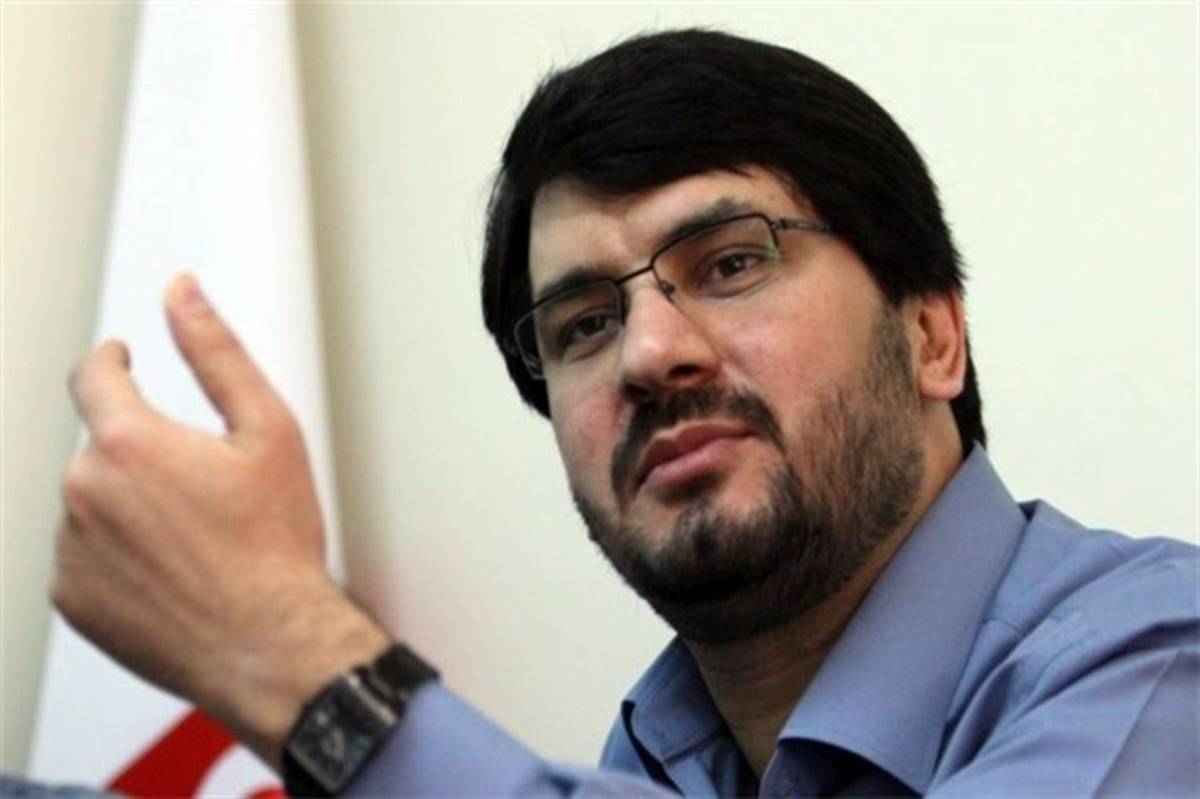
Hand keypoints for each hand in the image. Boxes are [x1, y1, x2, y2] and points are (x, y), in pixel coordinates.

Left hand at [54, 274, 388, 767]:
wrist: (270, 644)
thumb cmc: (276, 543)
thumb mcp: (268, 431)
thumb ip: (216, 353)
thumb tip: (182, 291)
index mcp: (129, 442)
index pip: (94, 375)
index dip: (110, 360)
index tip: (122, 360)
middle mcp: (84, 492)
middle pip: (101, 447)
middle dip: (142, 453)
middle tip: (203, 487)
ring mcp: (71, 550)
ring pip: (92, 504)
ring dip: (129, 506)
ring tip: (194, 541)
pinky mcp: (71, 599)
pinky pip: (85, 558)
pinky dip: (119, 556)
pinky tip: (173, 573)